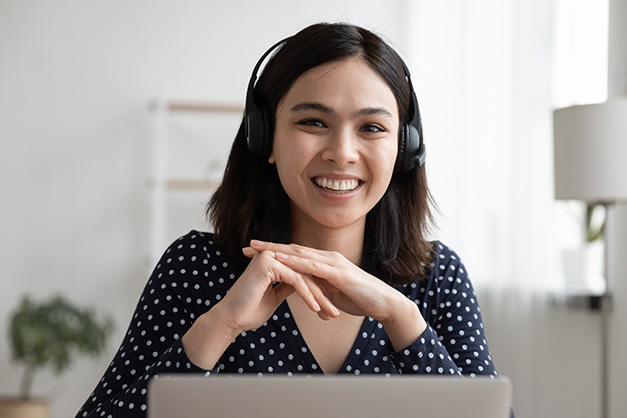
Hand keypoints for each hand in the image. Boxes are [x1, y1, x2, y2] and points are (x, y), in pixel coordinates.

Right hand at [182, 247, 339, 368]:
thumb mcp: (275, 297)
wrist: (230, 320)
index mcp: (274, 261)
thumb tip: (302, 286)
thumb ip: (288, 287)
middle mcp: (272, 255)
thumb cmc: (249, 311)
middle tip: (335, 312)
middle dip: (323, 295)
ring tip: (330, 313)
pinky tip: (315, 309)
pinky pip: (295, 280)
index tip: (331, 308)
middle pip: (306, 274)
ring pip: (304, 277)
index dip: (319, 292)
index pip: (303, 274)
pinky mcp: (268, 264)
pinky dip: (307, 295)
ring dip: (319, 297)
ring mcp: (270, 257)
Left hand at [244, 240, 425, 333]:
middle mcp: (328, 257)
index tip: (254, 252)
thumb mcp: (335, 295)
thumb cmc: (361, 299)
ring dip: (277, 251)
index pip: (295, 254)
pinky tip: (282, 261)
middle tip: (247, 246)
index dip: (274, 252)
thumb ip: (323, 292)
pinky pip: (313, 266)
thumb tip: (313, 300)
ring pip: (300, 254)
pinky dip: (296, 263)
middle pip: (293, 249)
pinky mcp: (339, 273)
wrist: (384, 303)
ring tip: (258, 251)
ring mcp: (333, 263)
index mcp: (325, 262)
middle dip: (269, 247)